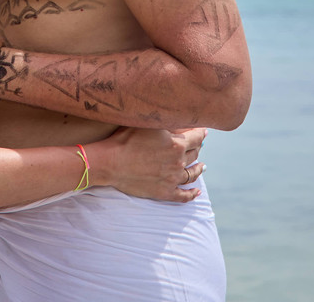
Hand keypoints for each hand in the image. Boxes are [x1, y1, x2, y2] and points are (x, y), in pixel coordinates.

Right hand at [91, 127, 207, 202]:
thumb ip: (166, 122)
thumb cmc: (126, 139)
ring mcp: (172, 179)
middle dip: (198, 148)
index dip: (200, 133)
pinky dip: (192, 194)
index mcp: (176, 144)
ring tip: (202, 166)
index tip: (203, 130)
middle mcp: (178, 162)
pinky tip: (196, 192)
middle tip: (199, 145)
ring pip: (192, 174)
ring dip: (199, 169)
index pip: (196, 137)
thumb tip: (181, 118)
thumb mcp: (147, 124)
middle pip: (194, 154)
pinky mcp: (164, 192)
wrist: (110, 162)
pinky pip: (183, 195)